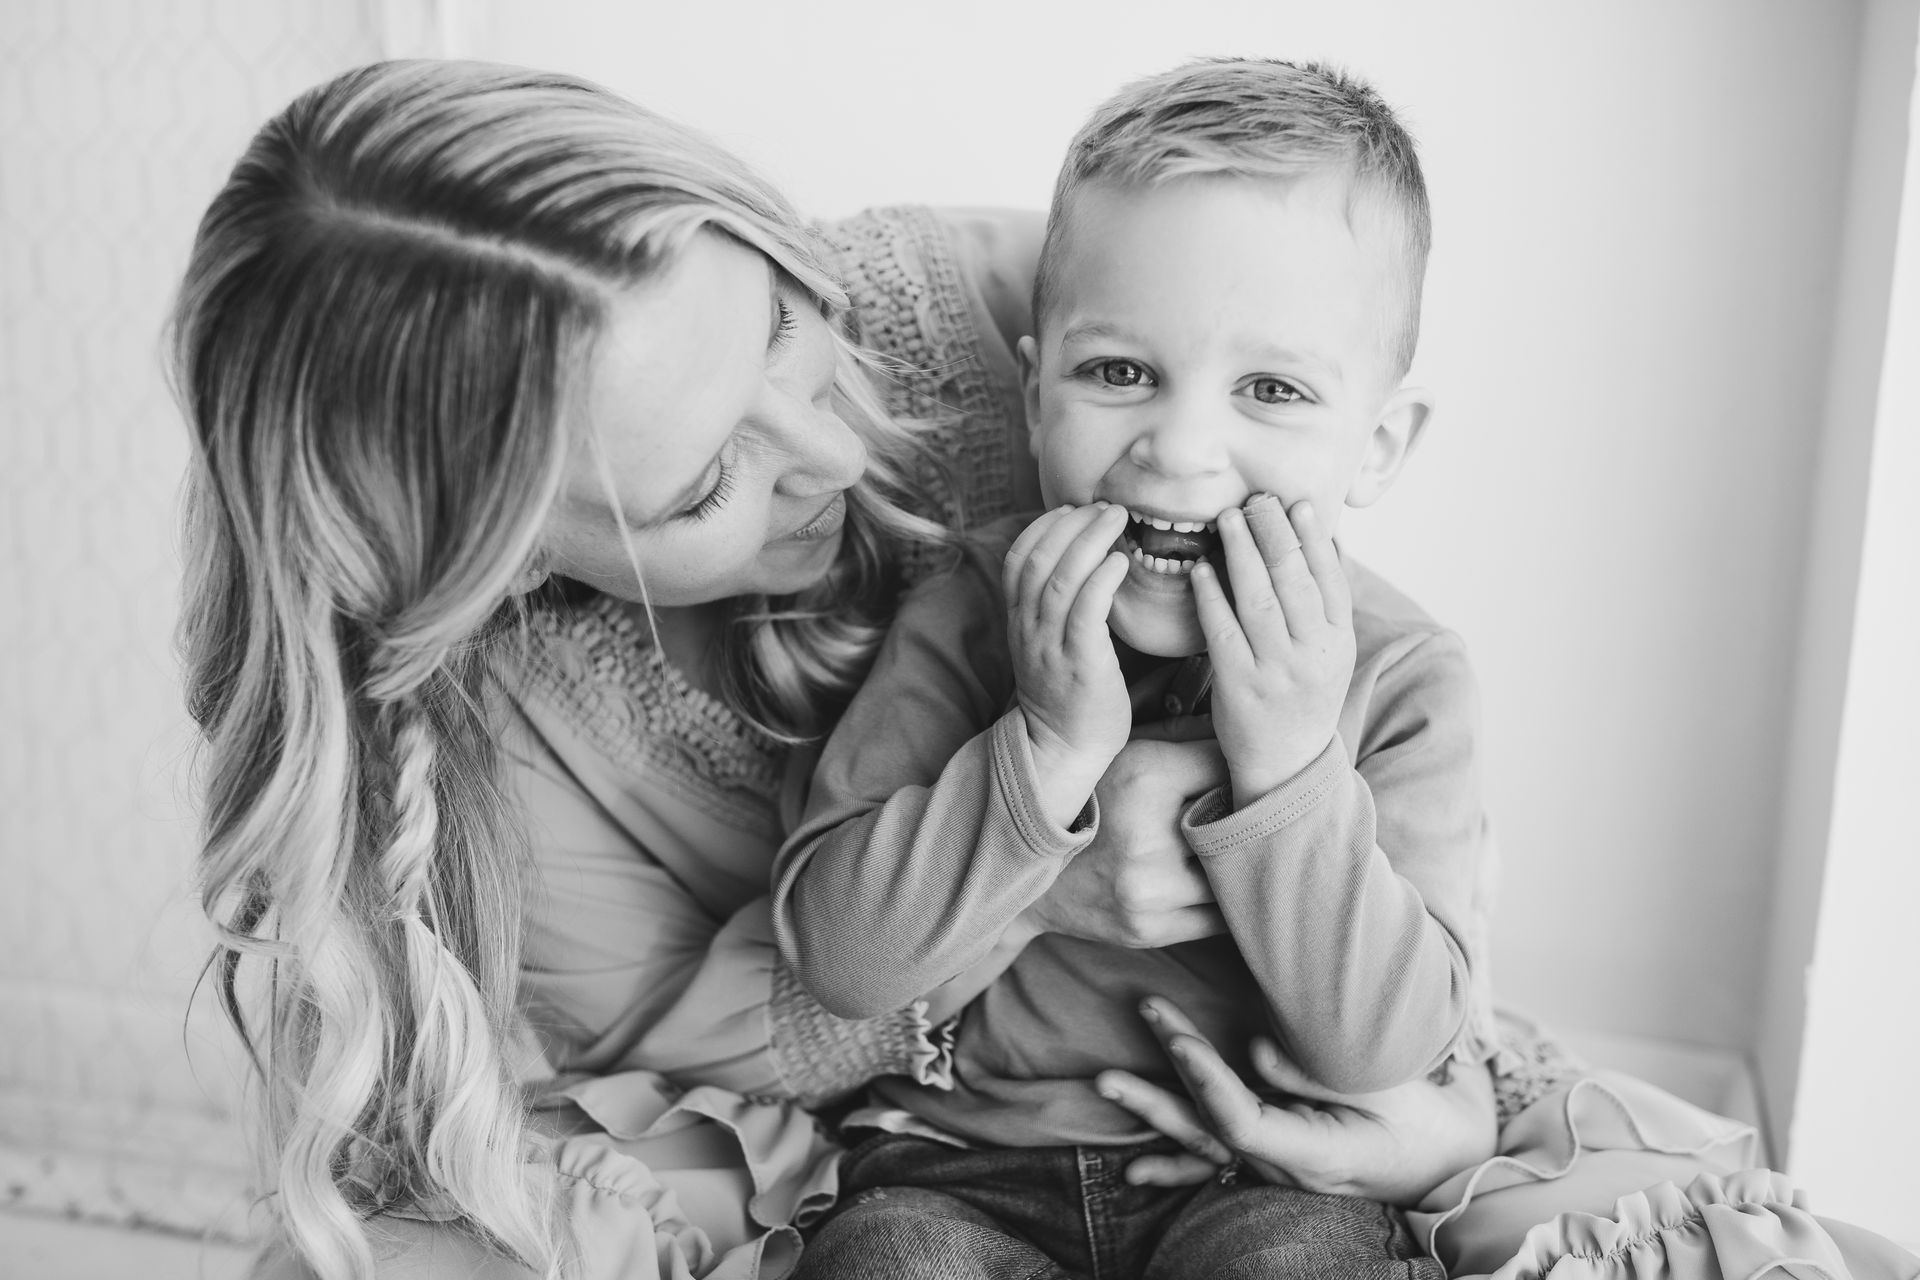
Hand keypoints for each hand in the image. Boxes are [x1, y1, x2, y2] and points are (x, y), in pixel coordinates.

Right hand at [1003, 503, 1133, 823]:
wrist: (1062, 750)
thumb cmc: (1068, 696)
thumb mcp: (1049, 645)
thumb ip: (1057, 608)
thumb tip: (1087, 567)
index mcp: (1019, 621)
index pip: (1018, 559)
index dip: (1043, 526)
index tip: (1073, 509)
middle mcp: (1028, 629)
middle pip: (1039, 559)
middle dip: (1071, 524)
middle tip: (1105, 506)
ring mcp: (1050, 645)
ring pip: (1060, 578)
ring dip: (1090, 540)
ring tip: (1116, 518)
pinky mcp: (1080, 663)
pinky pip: (1086, 610)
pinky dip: (1102, 579)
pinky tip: (1121, 561)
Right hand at [1021, 736, 1228, 947]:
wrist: (1023, 875)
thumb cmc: (1084, 801)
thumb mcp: (1121, 751)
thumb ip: (1181, 734)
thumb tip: (1242, 728)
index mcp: (1142, 777)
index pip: (1226, 762)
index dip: (1238, 761)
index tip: (1242, 765)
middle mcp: (1147, 837)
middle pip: (1240, 816)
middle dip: (1247, 809)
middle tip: (1251, 804)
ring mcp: (1149, 891)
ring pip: (1235, 870)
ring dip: (1241, 856)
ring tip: (1236, 843)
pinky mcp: (1150, 929)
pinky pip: (1221, 915)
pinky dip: (1227, 896)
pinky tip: (1219, 880)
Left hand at [1105, 997, 1496, 1205]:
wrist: (1450, 1163)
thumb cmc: (1427, 1121)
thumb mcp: (1390, 1089)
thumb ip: (1321, 1071)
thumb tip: (1254, 1049)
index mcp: (1313, 1153)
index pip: (1239, 1121)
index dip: (1203, 1078)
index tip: (1177, 1036)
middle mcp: (1284, 1167)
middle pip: (1207, 1129)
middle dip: (1162, 1083)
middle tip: (1126, 1039)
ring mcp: (1276, 1166)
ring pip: (1202, 1142)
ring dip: (1154, 1110)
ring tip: (1106, 1085)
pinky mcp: (1276, 1157)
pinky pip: (1216, 1160)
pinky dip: (1173, 1162)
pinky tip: (1135, 1171)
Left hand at [1190, 497, 1354, 804]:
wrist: (1287, 765)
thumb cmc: (1305, 696)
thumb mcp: (1333, 653)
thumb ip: (1327, 603)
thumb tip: (1326, 540)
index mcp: (1340, 641)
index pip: (1329, 578)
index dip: (1313, 537)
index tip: (1296, 503)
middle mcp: (1313, 654)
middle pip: (1293, 580)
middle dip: (1273, 533)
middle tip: (1255, 499)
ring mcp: (1276, 670)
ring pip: (1258, 599)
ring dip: (1241, 553)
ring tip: (1227, 519)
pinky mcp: (1239, 686)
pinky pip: (1223, 631)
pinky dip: (1212, 596)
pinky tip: (1201, 570)